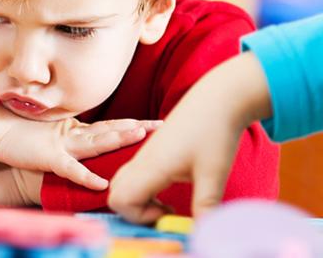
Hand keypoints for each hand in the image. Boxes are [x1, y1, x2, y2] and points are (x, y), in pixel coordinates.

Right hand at [0, 117, 159, 191]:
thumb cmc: (18, 133)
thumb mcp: (49, 135)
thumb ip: (67, 138)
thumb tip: (82, 140)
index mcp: (74, 130)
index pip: (108, 126)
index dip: (130, 123)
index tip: (154, 123)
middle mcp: (72, 134)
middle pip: (109, 130)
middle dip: (135, 128)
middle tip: (160, 125)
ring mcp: (61, 144)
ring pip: (94, 142)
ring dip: (117, 139)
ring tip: (138, 136)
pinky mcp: (48, 157)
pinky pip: (71, 169)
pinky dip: (86, 176)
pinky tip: (101, 183)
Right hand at [108, 52, 269, 222]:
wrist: (217, 99)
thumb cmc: (215, 133)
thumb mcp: (215, 174)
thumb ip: (206, 206)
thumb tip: (204, 233)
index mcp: (151, 166)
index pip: (120, 200)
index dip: (139, 216)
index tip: (169, 214)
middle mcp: (141, 161)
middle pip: (115, 194)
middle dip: (135, 211)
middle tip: (166, 213)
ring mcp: (144, 156)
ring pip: (123, 185)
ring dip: (140, 201)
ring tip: (169, 204)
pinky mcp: (151, 153)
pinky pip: (133, 176)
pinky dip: (145, 190)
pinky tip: (171, 188)